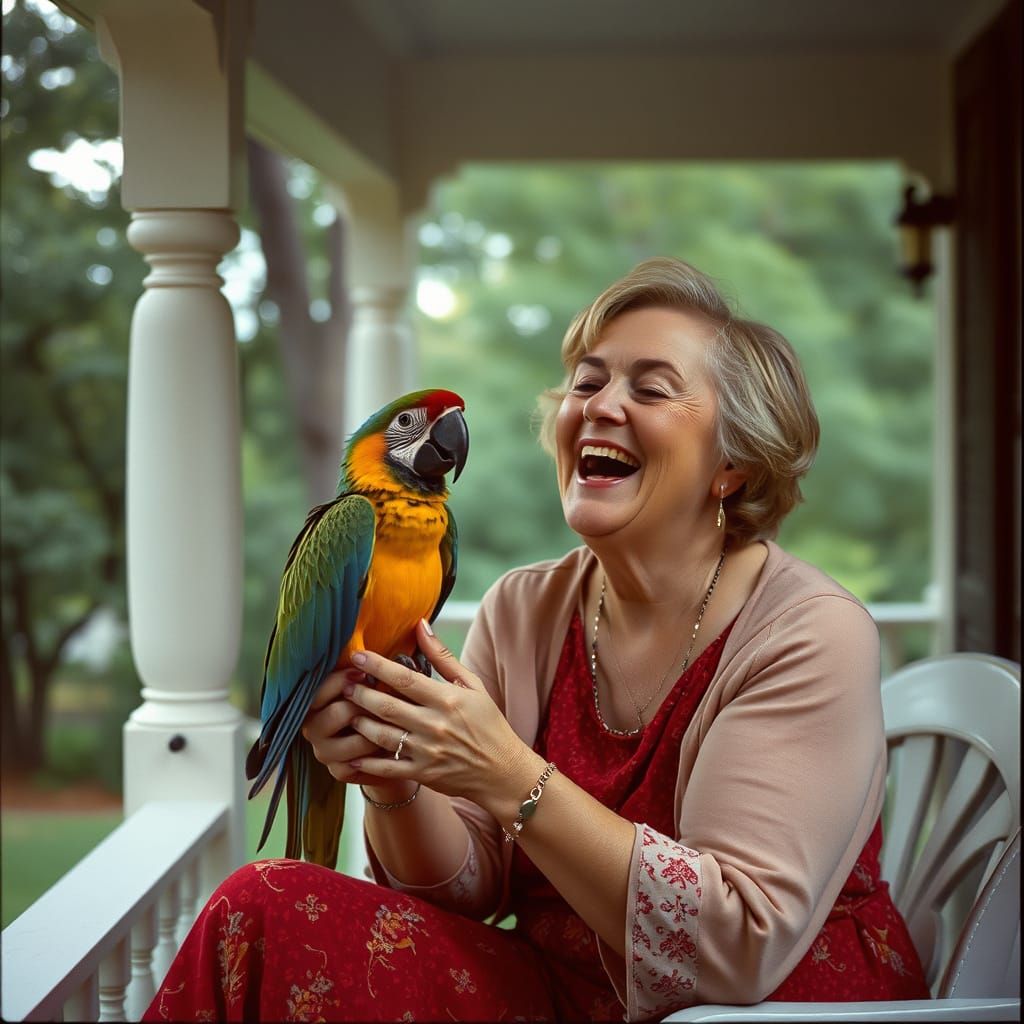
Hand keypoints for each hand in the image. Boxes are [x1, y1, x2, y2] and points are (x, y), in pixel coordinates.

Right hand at [302, 669, 407, 800]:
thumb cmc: (379, 707)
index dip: (339, 680)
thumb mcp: (370, 685)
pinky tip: (390, 745)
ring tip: (393, 722)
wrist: (387, 745)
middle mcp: (313, 727)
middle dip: (361, 704)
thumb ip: (366, 669)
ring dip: (374, 729)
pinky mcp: (339, 771)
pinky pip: (358, 762)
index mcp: (315, 703)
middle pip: (333, 713)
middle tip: (383, 698)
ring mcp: (324, 752)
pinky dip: (376, 752)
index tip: (362, 673)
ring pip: (350, 738)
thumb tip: (399, 638)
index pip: (317, 690)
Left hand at [342, 620, 530, 810]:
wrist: (502, 771)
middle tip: (344, 684)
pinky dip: (367, 762)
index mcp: (447, 700)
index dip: (377, 666)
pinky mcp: (422, 774)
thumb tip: (421, 624)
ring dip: (360, 722)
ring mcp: (427, 752)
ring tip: (348, 712)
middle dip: (360, 693)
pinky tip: (352, 753)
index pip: (405, 679)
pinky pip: (387, 768)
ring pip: (382, 736)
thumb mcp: (472, 685)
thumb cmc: (488, 723)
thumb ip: (443, 657)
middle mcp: (434, 725)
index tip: (357, 655)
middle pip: (387, 706)